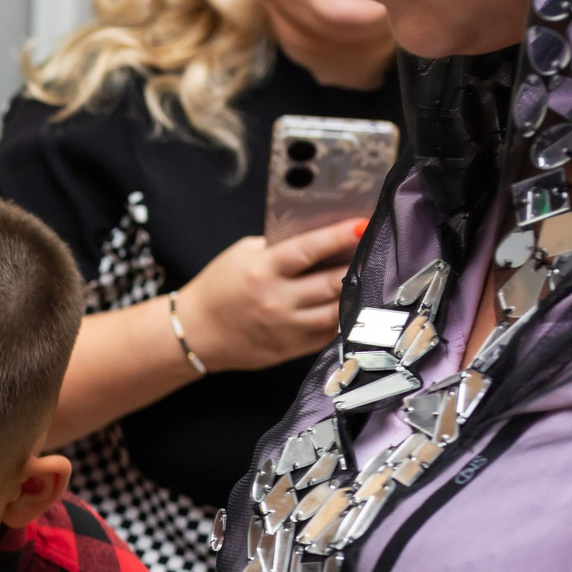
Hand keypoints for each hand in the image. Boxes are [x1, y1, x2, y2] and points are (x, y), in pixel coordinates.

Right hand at [172, 220, 364, 373]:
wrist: (195, 333)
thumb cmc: (218, 288)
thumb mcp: (242, 255)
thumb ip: (278, 247)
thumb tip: (319, 237)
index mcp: (261, 271)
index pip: (308, 250)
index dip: (338, 236)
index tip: (363, 223)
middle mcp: (275, 301)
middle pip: (331, 282)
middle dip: (357, 264)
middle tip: (375, 251)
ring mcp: (285, 328)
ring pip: (337, 310)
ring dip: (356, 293)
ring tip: (369, 277)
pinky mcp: (290, 348)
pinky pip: (328, 334)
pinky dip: (342, 318)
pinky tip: (351, 304)